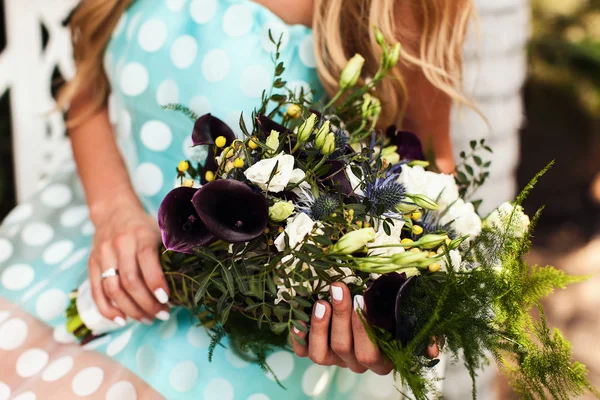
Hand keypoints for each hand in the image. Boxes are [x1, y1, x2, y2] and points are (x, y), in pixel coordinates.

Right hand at [88, 197, 169, 325]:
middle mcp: (120, 245)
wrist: (114, 211)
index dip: (156, 283)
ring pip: (113, 290)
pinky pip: (97, 292)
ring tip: (147, 319)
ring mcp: (103, 255)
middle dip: (147, 303)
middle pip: (130, 281)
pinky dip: (108, 309)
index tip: (166, 300)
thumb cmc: (144, 227)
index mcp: (140, 235)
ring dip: (131, 310)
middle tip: (161, 315)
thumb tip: (186, 284)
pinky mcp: (91, 264)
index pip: (147, 261)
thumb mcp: (159, 232)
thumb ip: (169, 254)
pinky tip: (121, 320)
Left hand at [291, 283, 439, 374]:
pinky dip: (298, 336)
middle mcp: (357, 363)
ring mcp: (335, 359)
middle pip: (347, 350)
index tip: (362, 299)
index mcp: (383, 357)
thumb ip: (425, 329)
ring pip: (322, 355)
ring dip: (320, 327)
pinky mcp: (316, 351)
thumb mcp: (412, 314)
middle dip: (342, 318)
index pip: (373, 353)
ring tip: (321, 302)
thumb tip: (432, 347)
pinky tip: (299, 317)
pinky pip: (302, 351)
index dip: (364, 329)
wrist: (367, 301)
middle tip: (338, 288)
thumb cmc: (392, 306)